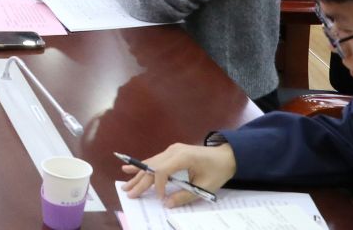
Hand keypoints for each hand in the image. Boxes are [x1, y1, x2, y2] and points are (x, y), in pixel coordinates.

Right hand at [121, 143, 236, 207]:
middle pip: (152, 167)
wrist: (227, 156)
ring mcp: (171, 150)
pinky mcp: (171, 152)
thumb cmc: (218, 171)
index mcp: (183, 157)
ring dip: (138, 175)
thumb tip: (167, 203)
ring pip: (150, 163)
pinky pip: (154, 160)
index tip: (161, 198)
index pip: (161, 171)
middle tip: (129, 194)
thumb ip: (185, 195)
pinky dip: (142, 166)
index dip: (158, 185)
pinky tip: (128, 168)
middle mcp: (173, 151)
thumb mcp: (205, 187)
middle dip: (140, 182)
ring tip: (125, 186)